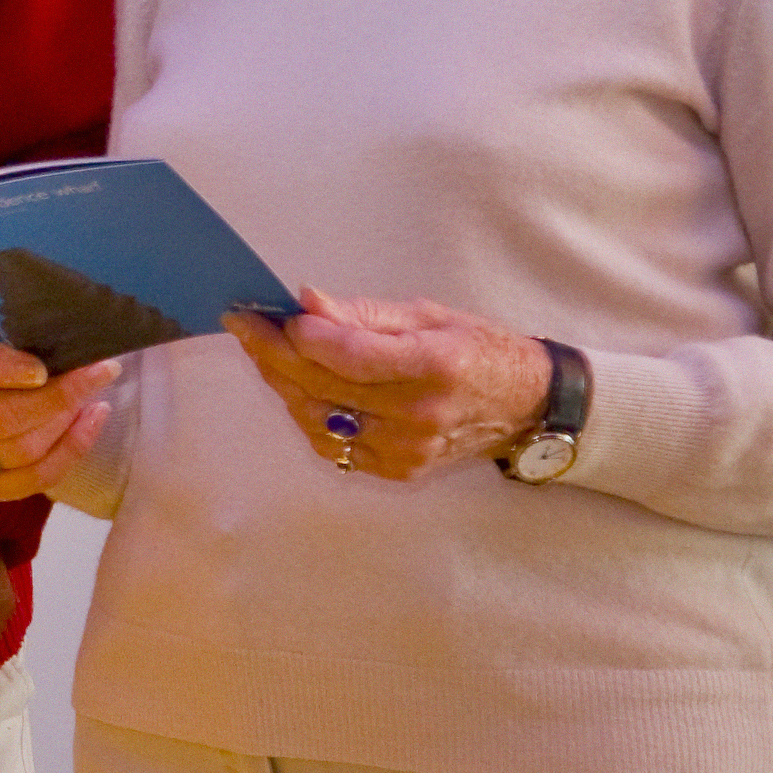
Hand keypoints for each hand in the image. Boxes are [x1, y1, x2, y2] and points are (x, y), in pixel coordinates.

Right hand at [0, 338, 118, 503]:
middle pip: (4, 416)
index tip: (42, 369)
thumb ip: (15, 346)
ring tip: (93, 398)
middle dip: (59, 397)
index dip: (5, 369)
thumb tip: (59, 360)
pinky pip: (36, 478)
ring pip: (24, 449)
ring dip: (67, 423)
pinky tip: (92, 421)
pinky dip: (72, 450)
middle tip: (99, 373)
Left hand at [227, 287, 551, 484]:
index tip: (266, 313)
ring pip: (317, 419)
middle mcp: (418, 414)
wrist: (527, 405)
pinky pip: (332, 444)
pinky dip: (307, 413)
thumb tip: (306, 302)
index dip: (299, 335)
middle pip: (322, 387)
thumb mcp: (428, 315)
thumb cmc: (477, 349)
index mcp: (433, 366)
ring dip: (282, 384)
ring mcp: (407, 450)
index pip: (347, 356)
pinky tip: (297, 386)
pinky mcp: (398, 470)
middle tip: (245, 325)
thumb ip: (362, 315)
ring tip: (265, 351)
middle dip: (273, 354)